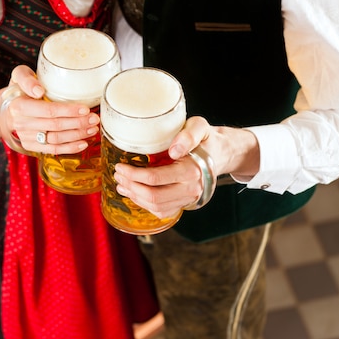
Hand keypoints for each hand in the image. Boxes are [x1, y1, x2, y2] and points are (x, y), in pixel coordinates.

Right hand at [0, 65, 99, 154]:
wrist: (8, 107)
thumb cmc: (19, 88)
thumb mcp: (19, 76)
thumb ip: (27, 79)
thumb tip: (39, 91)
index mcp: (19, 106)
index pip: (49, 111)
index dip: (69, 111)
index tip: (85, 109)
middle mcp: (21, 124)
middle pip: (55, 126)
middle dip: (78, 123)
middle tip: (94, 119)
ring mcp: (26, 137)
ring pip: (56, 139)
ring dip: (77, 135)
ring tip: (92, 129)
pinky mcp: (31, 146)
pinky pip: (53, 149)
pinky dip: (70, 148)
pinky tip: (83, 143)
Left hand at [112, 116, 257, 217]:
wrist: (220, 154)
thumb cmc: (206, 139)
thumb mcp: (199, 127)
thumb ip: (188, 135)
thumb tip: (174, 150)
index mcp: (192, 170)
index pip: (155, 178)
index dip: (133, 174)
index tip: (120, 166)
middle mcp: (191, 189)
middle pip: (153, 196)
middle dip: (131, 186)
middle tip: (118, 175)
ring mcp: (188, 199)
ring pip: (156, 206)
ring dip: (135, 197)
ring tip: (122, 185)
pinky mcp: (184, 203)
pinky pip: (162, 211)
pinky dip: (144, 204)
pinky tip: (134, 194)